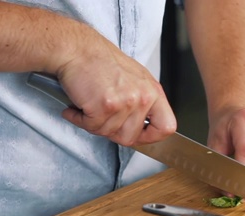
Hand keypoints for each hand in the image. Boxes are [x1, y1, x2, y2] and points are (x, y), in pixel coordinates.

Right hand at [56, 36, 176, 145]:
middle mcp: (143, 98)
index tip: (139, 135)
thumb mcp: (135, 79)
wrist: (77, 49)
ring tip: (90, 105)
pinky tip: (79, 107)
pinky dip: (80, 119)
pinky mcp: (105, 106)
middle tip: (102, 116)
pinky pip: (91, 126)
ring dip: (94, 123)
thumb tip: (144, 127)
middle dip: (112, 131)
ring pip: (108, 133)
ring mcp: (125, 102)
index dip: (152, 136)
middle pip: (130, 137)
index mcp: (153, 92)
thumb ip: (144, 103)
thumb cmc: (102, 62)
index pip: (166, 127)